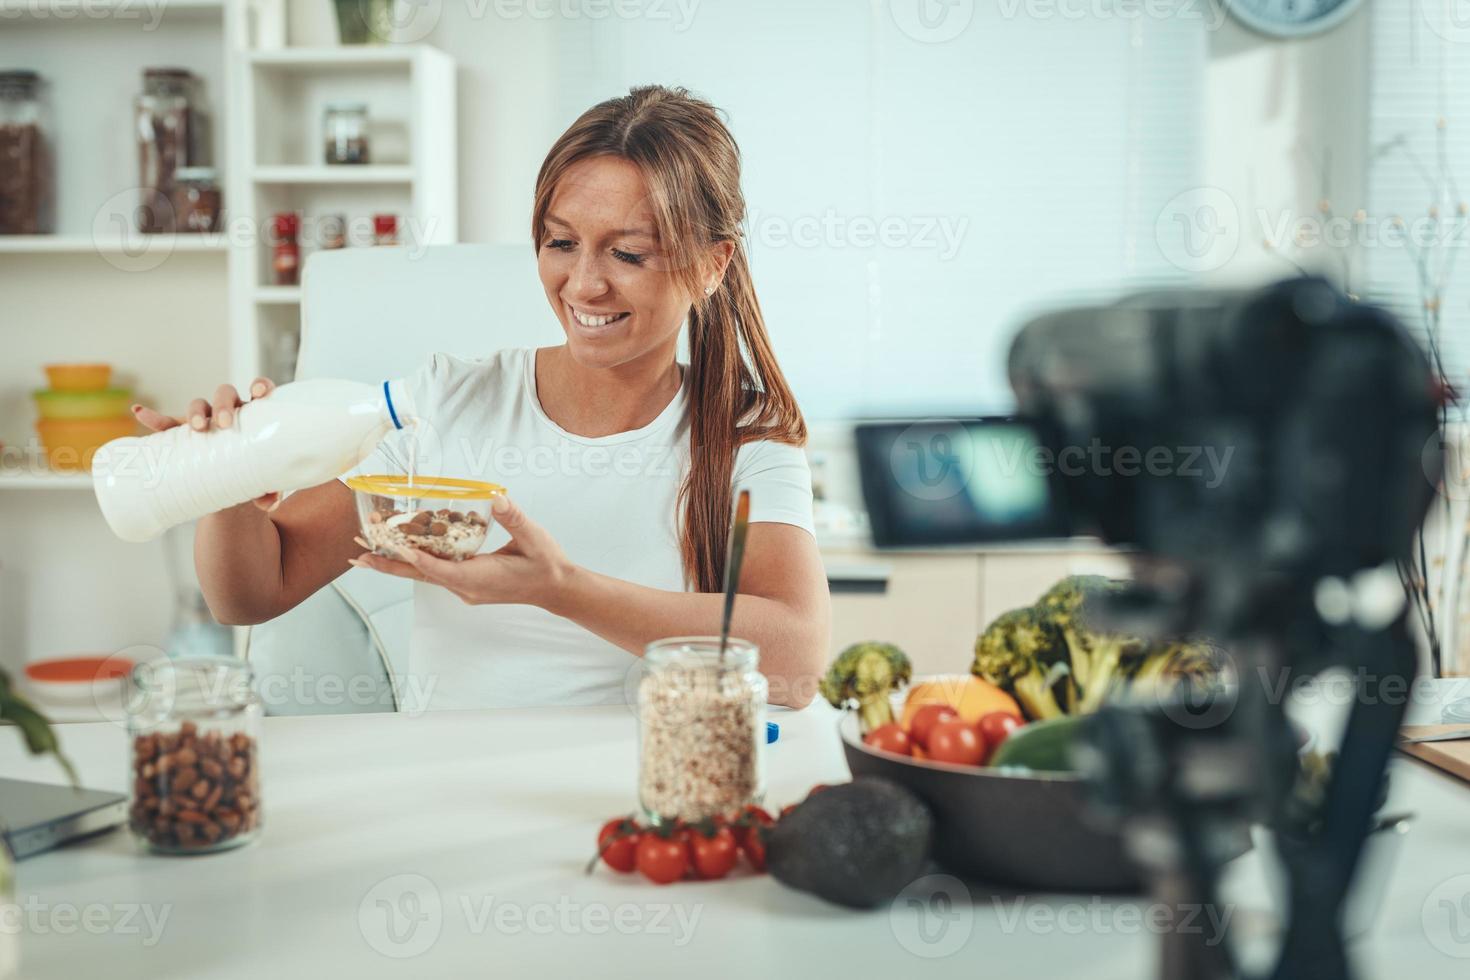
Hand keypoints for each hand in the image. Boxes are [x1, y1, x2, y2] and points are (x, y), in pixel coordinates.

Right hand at [132, 378, 286, 511]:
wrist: (234, 490)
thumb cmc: (257, 477)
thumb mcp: (265, 484)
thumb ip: (270, 491)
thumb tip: (269, 502)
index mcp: (255, 416)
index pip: (259, 391)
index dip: (260, 386)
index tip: (259, 393)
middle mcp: (230, 413)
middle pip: (225, 395)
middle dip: (224, 405)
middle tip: (224, 424)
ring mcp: (206, 423)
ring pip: (199, 406)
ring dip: (196, 412)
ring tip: (196, 427)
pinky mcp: (183, 435)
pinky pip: (167, 424)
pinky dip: (154, 418)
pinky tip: (140, 411)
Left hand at [349, 495, 574, 607]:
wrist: (555, 587)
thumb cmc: (546, 563)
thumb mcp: (533, 537)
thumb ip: (514, 518)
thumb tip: (497, 497)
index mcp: (479, 578)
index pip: (441, 569)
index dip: (417, 558)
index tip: (394, 548)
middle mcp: (466, 587)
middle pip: (420, 575)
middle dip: (388, 565)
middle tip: (357, 557)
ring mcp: (464, 588)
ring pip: (423, 574)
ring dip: (396, 563)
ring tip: (366, 554)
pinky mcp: (466, 584)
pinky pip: (434, 572)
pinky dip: (414, 562)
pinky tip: (400, 551)